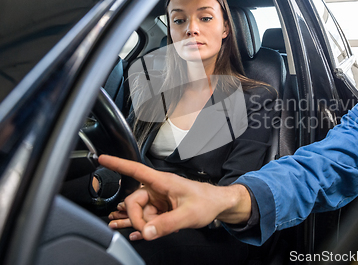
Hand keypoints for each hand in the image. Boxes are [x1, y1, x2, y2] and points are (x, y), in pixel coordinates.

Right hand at [98, 155, 251, 240]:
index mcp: (163, 182)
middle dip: (137, 218)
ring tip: (150, 232)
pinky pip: (145, 218)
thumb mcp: (189, 214)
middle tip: (148, 231)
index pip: (136, 170)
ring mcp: (158, 199)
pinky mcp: (160, 209)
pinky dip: (143, 227)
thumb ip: (167, 224)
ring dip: (142, 224)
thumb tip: (147, 232)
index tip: (103, 158)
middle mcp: (158, 189)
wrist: (218, 205)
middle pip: (133, 201)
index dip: (118, 164)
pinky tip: (142, 235)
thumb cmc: (207, 202)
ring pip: (139, 212)